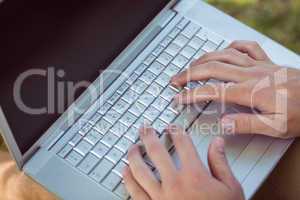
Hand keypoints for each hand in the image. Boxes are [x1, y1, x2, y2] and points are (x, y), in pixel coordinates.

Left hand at [123, 125, 243, 199]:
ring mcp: (161, 197)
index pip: (182, 144)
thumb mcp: (230, 188)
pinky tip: (125, 171)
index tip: (171, 127)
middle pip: (156, 152)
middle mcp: (174, 183)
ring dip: (134, 156)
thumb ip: (221, 163)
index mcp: (194, 175)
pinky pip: (135, 192)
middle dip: (149, 136)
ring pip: (140, 170)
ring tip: (132, 147)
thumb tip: (217, 143)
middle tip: (145, 129)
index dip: (176, 131)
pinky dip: (128, 179)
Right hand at [171, 41, 299, 138]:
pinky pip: (246, 47)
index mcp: (250, 91)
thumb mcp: (276, 128)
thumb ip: (247, 124)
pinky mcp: (266, 62)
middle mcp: (251, 74)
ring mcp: (258, 65)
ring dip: (203, 59)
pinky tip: (225, 50)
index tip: (178, 98)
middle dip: (189, 74)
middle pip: (212, 68)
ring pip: (224, 55)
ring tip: (190, 66)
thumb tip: (223, 123)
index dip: (191, 94)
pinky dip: (232, 46)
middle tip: (175, 80)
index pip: (213, 91)